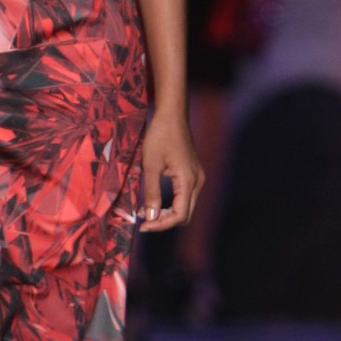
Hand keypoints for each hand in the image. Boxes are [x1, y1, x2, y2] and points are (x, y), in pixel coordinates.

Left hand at [138, 107, 202, 230]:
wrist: (172, 115)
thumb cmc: (160, 136)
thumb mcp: (150, 165)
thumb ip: (152, 193)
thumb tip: (150, 217)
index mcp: (188, 181)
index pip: (179, 215)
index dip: (161, 224)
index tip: (143, 226)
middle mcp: (197, 181)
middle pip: (185, 215)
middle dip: (164, 221)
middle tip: (143, 221)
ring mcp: (197, 177)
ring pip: (185, 207)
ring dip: (166, 213)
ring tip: (145, 212)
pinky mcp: (192, 173)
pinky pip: (184, 196)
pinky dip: (170, 203)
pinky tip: (154, 201)